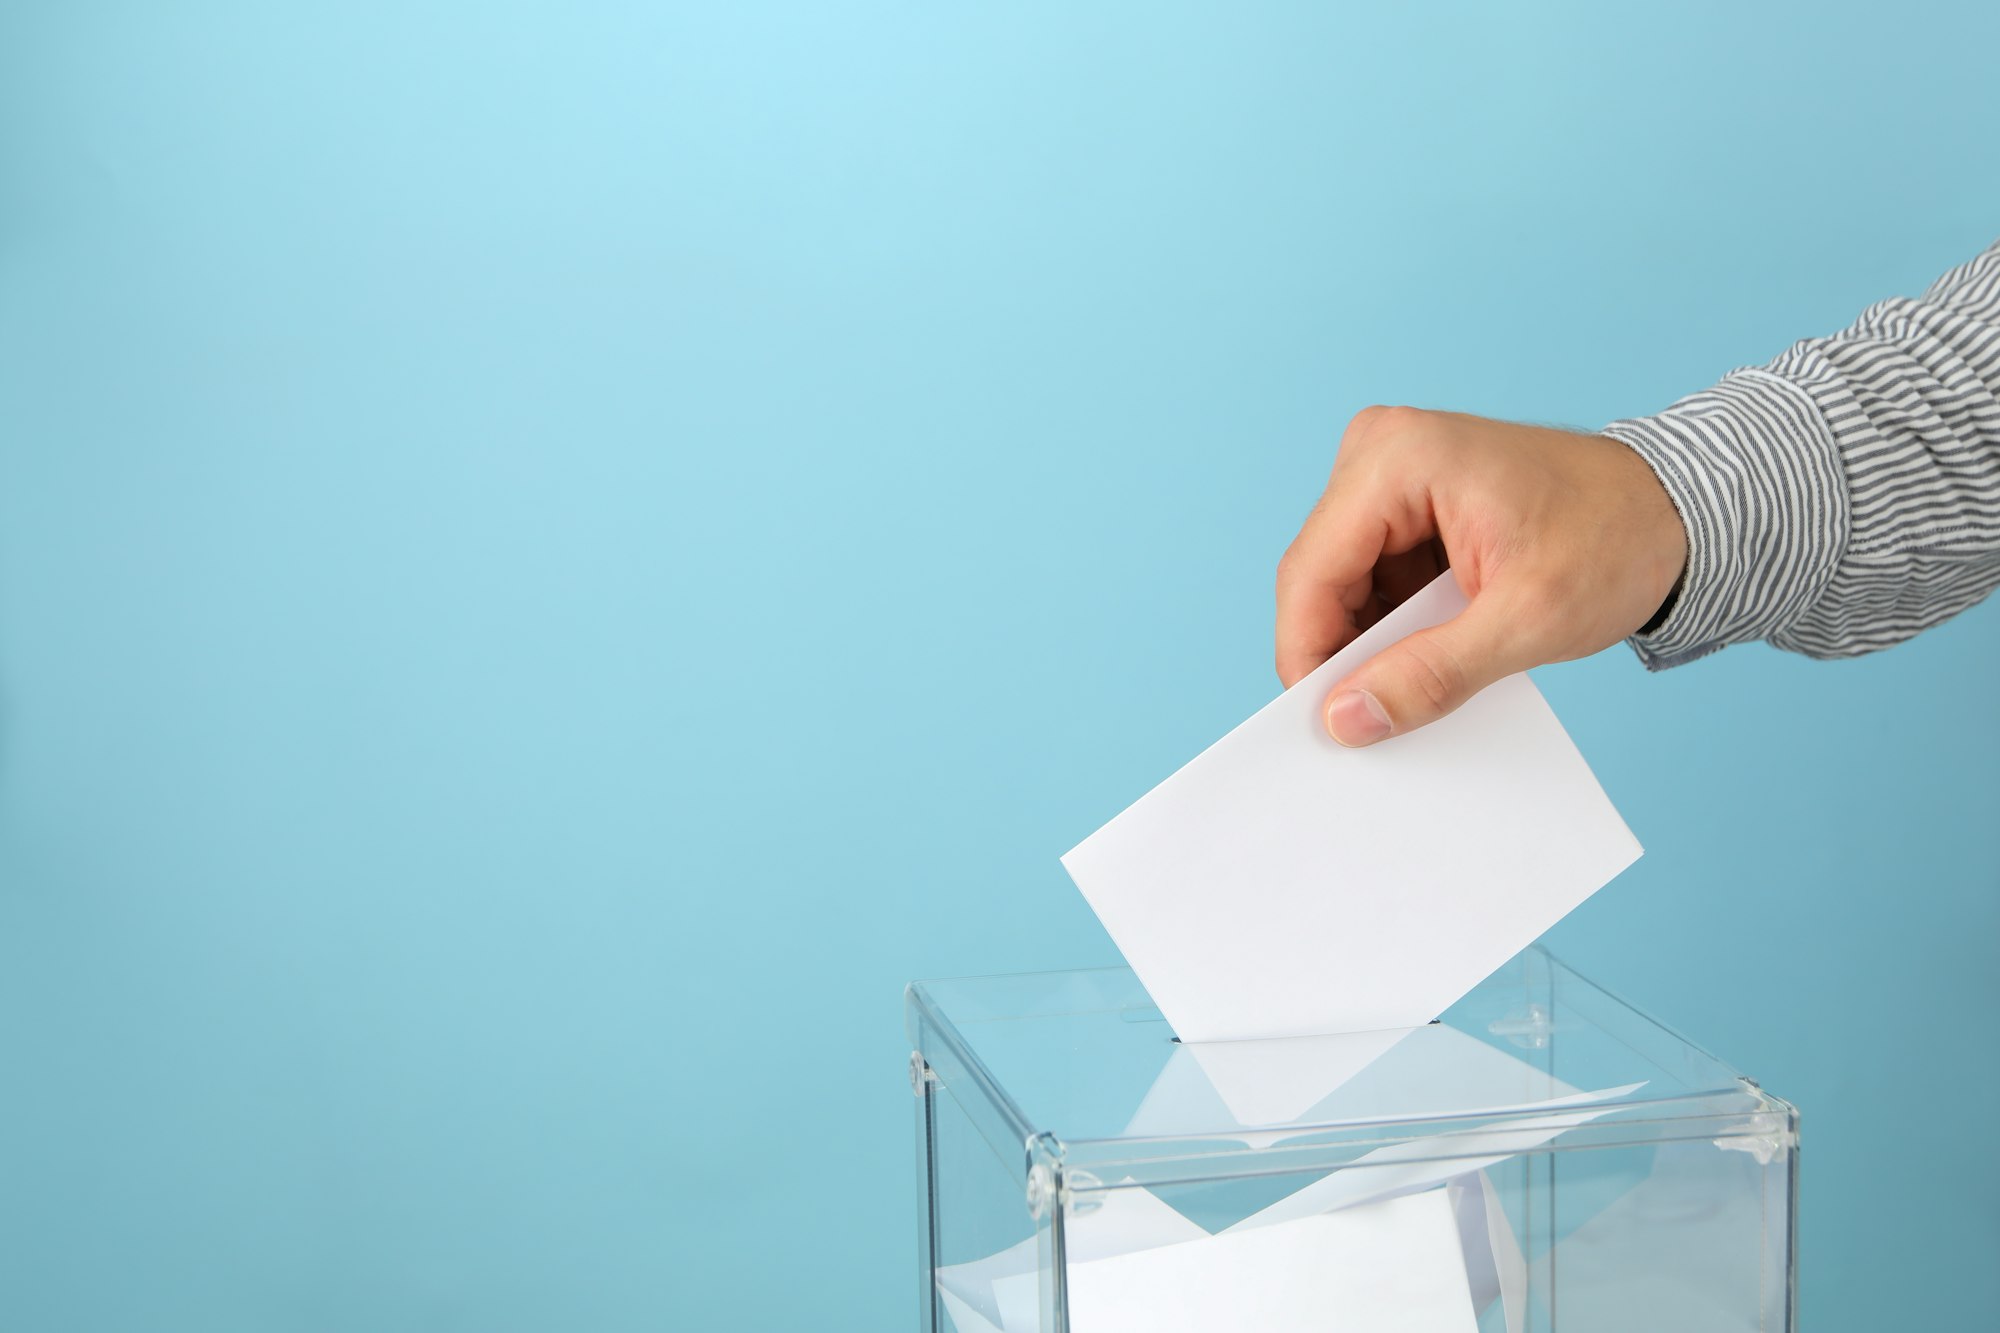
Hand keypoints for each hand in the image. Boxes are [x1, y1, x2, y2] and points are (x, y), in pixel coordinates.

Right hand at [1276, 407, 1687, 745]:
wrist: (1678, 508)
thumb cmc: (1618, 538)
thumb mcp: (1528, 621)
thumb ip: (1431, 674)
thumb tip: (1347, 721)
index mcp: (1397, 459)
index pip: (1312, 572)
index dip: (1308, 656)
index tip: (1326, 726)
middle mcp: (1380, 450)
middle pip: (1321, 578)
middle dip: (1343, 653)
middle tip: (1374, 722)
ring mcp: (1390, 472)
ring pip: (1341, 584)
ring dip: (1371, 643)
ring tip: (1418, 687)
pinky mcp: (1405, 500)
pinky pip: (1371, 576)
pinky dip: (1394, 626)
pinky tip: (1430, 657)